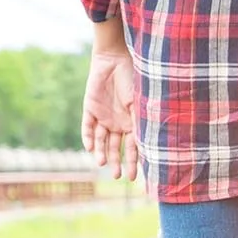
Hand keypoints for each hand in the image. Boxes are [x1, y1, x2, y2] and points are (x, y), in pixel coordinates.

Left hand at [81, 46, 137, 180]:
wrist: (115, 59)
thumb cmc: (134, 80)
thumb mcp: (140, 105)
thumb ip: (141, 125)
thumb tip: (149, 148)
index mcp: (133, 124)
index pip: (134, 148)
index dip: (135, 163)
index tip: (134, 178)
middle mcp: (118, 123)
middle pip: (116, 148)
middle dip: (117, 162)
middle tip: (117, 175)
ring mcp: (103, 117)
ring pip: (101, 140)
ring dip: (101, 152)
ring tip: (101, 163)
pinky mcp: (90, 109)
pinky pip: (88, 127)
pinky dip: (89, 137)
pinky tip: (90, 147)